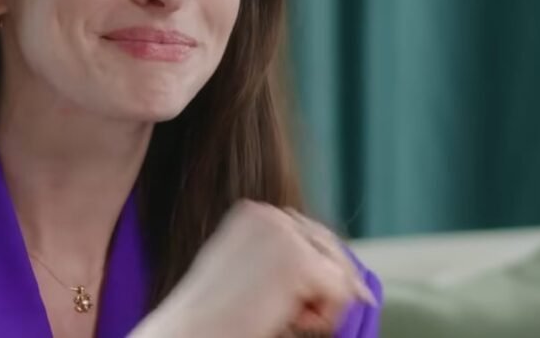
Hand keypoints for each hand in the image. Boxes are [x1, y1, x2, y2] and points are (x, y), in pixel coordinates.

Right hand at [131, 201, 374, 337]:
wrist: (191, 332)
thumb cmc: (213, 315)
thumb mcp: (247, 271)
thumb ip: (282, 260)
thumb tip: (348, 277)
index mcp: (252, 213)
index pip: (308, 234)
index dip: (314, 272)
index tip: (295, 301)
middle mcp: (269, 214)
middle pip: (330, 246)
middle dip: (320, 285)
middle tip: (289, 314)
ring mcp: (284, 235)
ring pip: (338, 269)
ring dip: (317, 301)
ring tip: (277, 314)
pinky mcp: (299, 261)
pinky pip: (341, 291)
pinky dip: (322, 317)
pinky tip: (285, 319)